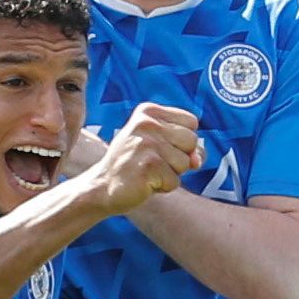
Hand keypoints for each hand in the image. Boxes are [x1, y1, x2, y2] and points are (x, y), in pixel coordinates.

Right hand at [81, 103, 204, 214]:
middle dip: (179, 157)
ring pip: (185, 163)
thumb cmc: (135, 164)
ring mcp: (146, 143)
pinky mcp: (148, 165)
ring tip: (147, 172)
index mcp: (148, 111)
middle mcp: (146, 123)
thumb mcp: (160, 146)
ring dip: (170, 173)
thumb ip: (187, 147)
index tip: (158, 146)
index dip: (182, 141)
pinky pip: (175, 181)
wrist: (102, 187)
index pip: (191, 122)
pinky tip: (144, 182)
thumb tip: (197, 160)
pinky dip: (163, 187)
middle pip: (192, 140)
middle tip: (152, 161)